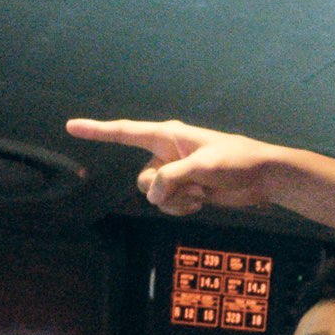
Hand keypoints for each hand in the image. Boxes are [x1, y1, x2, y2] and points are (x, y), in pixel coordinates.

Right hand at [66, 116, 334, 250]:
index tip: (71, 126)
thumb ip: (173, 177)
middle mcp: (166, 153)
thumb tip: (152, 193)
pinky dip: (182, 208)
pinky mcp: (185, 190)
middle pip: (142, 179)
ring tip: (201, 193)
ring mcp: (175, 173)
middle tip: (193, 186)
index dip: (97, 130)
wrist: (263, 177)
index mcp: (168, 136)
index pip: (125, 132)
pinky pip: (167, 206)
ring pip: (153, 196)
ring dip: (175, 202)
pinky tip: (203, 201)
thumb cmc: (238, 161)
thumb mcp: (205, 166)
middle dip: (162, 191)